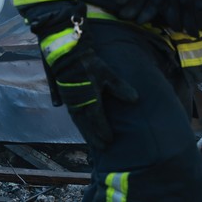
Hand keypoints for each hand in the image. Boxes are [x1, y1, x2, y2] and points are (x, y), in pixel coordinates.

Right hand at [42, 28, 137, 149]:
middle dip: (94, 136)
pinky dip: (80, 123)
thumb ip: (120, 87)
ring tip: (93, 141)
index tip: (110, 140)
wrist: (66, 53)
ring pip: (79, 121)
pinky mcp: (66, 96)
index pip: (97, 119)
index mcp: (88, 98)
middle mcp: (78, 103)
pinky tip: (83, 126)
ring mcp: (70, 100)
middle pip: (86, 124)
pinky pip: (74, 114)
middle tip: (103, 147)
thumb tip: (135, 99)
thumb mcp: (106, 73)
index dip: (103, 130)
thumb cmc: (88, 63)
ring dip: (86, 132)